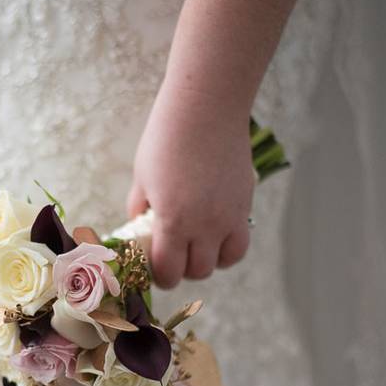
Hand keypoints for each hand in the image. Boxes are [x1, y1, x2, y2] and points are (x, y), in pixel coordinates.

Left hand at [128, 85, 254, 288]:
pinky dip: (228, 245)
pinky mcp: (245, 203)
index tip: (154, 268)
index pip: (169, 271)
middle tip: (173, 256)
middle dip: (182, 270)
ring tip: (197, 247)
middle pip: (198, 271)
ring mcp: (230, 216)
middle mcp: (206, 225)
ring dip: (209, 261)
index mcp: (174, 221)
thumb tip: (139, 228)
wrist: (206, 109)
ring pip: (225, 262)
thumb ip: (140, 208)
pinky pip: (241, 240)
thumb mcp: (142, 176)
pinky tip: (215, 232)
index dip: (160, 276)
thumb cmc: (166, 139)